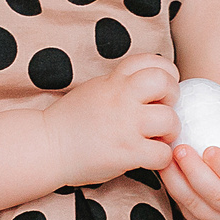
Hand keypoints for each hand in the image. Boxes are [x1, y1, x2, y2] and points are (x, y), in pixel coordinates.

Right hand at [40, 56, 178, 186]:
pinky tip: (148, 158)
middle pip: (166, 83)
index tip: (160, 89)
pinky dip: (160, 158)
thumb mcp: (96, 89)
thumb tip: (152, 86)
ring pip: (170, 120)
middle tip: (162, 112)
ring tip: (156, 138)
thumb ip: (121, 84)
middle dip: (172, 98)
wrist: (47, 147)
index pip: (153, 61)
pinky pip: (162, 153)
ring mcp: (125, 125)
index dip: (166, 73)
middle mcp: (121, 98)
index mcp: (114, 80)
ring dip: (169, 132)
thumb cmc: (71, 122)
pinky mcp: (127, 152)